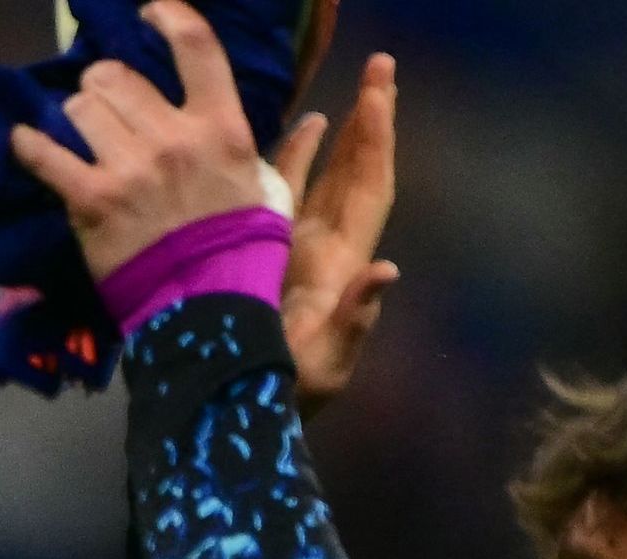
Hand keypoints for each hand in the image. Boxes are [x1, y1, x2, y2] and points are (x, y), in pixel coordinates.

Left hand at [9, 1, 285, 286]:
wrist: (207, 305)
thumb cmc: (241, 246)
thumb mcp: (265, 185)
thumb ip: (249, 147)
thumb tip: (288, 121)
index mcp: (221, 126)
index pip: (196, 47)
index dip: (168, 16)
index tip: (149, 12)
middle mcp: (175, 137)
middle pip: (119, 78)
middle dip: (104, 83)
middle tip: (102, 98)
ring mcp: (130, 167)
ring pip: (82, 108)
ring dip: (75, 114)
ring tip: (79, 128)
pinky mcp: (92, 200)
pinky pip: (46, 155)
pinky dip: (29, 144)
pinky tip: (23, 140)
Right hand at [268, 52, 400, 408]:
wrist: (241, 420)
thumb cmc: (284, 396)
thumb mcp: (325, 364)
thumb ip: (355, 317)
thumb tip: (385, 270)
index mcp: (342, 266)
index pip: (369, 189)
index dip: (376, 141)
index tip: (379, 94)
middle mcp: (325, 252)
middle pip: (355, 175)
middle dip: (367, 124)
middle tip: (378, 70)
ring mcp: (294, 257)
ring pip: (322, 186)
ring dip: (332, 143)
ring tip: (336, 103)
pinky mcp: (261, 264)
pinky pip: (282, 206)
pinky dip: (290, 170)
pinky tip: (292, 140)